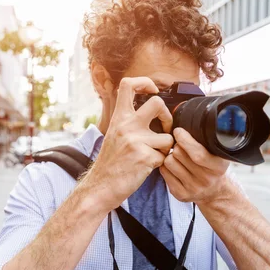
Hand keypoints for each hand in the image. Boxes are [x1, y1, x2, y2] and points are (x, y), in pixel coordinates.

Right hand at [82, 77, 173, 211]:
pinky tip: (148, 166)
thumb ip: (129, 121)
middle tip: (165, 129)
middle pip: (157, 103)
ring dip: (166, 148)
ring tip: (154, 155)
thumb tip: (150, 109)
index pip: (128, 84)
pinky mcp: (144, 157)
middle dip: (168, 116)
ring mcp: (136, 141)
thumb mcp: (114, 134)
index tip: (153, 91)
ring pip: (168, 137)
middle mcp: (126, 125)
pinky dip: (161, 163)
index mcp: (119, 118)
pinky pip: (165, 156)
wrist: (101, 187)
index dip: (145, 82)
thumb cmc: (110, 163)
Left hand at [160, 127, 232, 204]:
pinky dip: (166, 166)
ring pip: (169, 162)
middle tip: (180, 145)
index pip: (197, 153)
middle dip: (177, 145)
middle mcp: (206, 180)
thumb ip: (207, 141)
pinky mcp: (180, 194)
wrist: (214, 191)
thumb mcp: (218, 153)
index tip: (178, 131)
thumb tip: (188, 124)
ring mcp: (193, 188)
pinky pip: (164, 172)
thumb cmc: (213, 166)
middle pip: (179, 154)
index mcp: (218, 167)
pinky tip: (174, 166)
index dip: (185, 140)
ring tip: (178, 157)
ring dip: (170, 156)